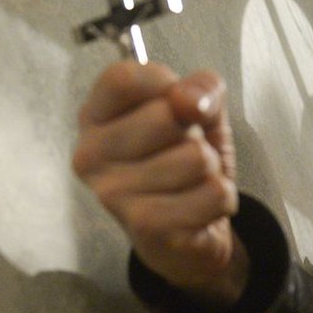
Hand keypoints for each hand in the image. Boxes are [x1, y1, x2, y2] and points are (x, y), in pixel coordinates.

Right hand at [72, 61, 247, 305]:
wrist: (187, 234)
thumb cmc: (182, 161)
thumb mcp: (198, 111)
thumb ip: (201, 88)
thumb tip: (189, 101)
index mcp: (94, 117)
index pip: (123, 78)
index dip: (164, 83)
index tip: (174, 102)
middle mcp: (91, 155)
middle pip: (166, 116)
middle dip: (194, 134)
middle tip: (182, 154)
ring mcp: (113, 194)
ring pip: (197, 157)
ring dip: (210, 170)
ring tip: (190, 182)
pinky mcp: (145, 227)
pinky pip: (214, 194)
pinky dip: (221, 198)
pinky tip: (198, 209)